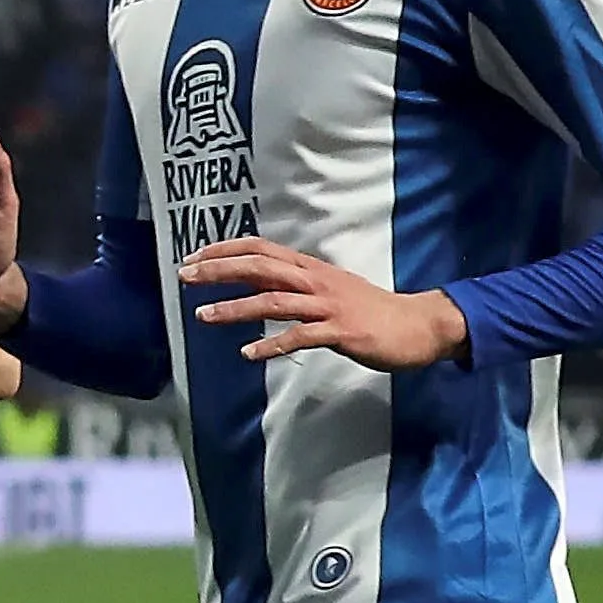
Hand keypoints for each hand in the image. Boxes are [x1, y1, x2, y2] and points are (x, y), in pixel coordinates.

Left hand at [179, 239, 472, 368]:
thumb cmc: (371, 310)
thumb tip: (262, 287)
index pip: (261, 249)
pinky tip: (248, 353)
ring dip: (235, 308)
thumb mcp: (331, 288)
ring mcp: (328, 306)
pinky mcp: (342, 332)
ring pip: (274, 301)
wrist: (418, 325)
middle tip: (184, 274)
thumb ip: (297, 286)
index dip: (226, 249)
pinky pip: (300, 337)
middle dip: (219, 269)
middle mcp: (316, 281)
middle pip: (260, 267)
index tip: (193, 256)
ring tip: (203, 315)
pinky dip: (272, 344)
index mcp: (311, 269)